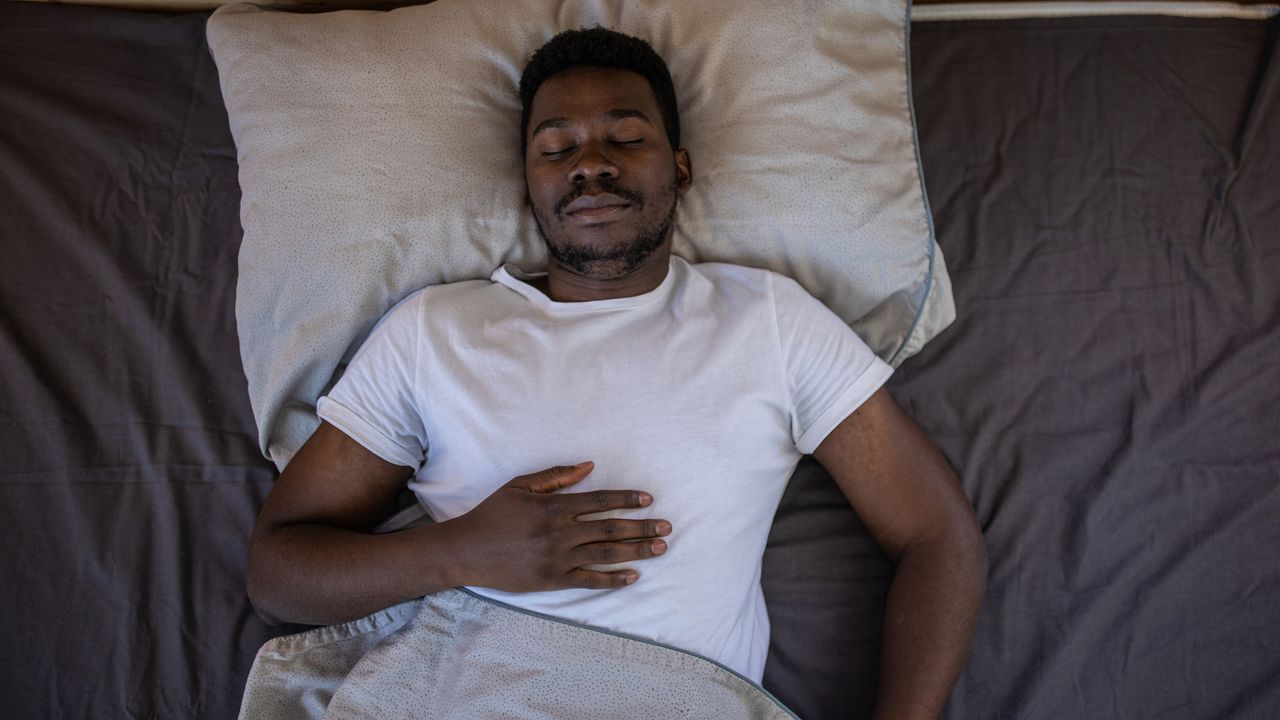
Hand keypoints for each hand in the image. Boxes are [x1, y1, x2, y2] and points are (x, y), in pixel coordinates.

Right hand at [449, 462, 671, 591]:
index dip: (626, 499)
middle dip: (642, 527)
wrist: (466, 551)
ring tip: (660, 547)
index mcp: (554, 507)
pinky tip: (632, 576)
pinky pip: (589, 580)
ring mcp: (557, 559)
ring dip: (636, 551)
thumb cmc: (493, 515)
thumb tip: (589, 466)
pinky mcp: (552, 581)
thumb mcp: (520, 486)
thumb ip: (556, 476)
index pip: (600, 501)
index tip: (648, 499)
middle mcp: (560, 534)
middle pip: (610, 529)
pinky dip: (612, 579)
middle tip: (667, 526)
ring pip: (606, 554)